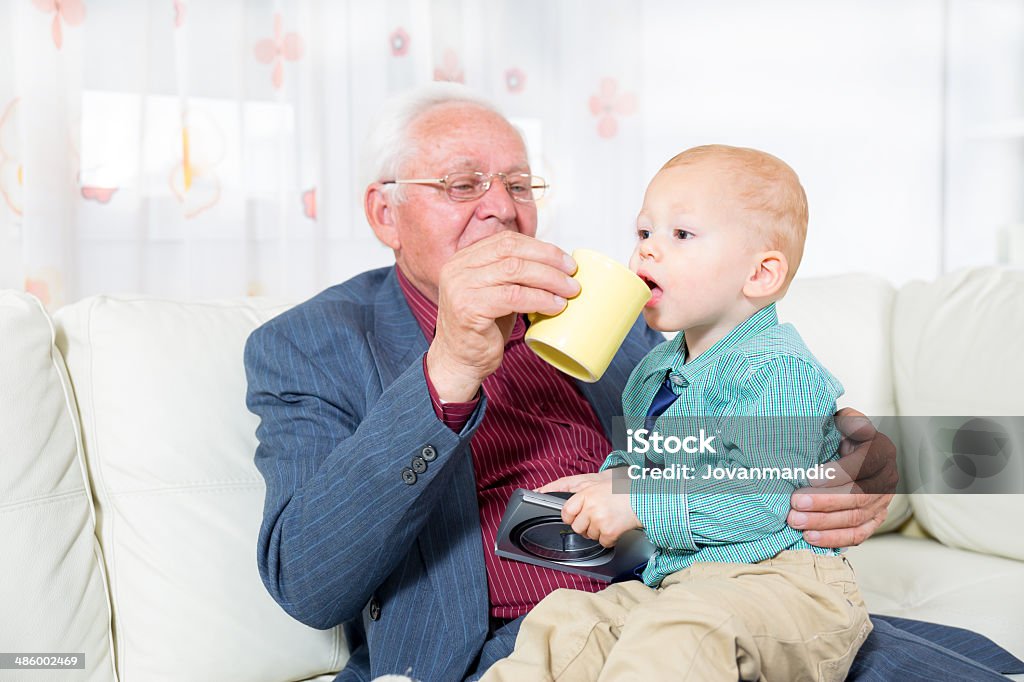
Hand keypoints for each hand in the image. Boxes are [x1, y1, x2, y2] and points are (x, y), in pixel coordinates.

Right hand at [426, 232, 579, 401]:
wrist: (460, 362)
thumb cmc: (484, 330)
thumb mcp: (497, 294)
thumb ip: (514, 275)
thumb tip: (557, 265)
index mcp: (464, 259)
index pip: (506, 241)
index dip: (540, 248)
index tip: (566, 261)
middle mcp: (457, 268)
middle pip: (511, 251)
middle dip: (548, 260)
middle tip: (572, 275)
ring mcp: (460, 287)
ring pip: (514, 270)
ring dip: (549, 279)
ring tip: (569, 291)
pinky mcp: (469, 308)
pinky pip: (513, 296)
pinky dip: (539, 299)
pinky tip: (555, 306)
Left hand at [537, 471, 640, 547]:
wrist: (644, 499)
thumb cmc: (622, 489)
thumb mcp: (597, 481)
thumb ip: (576, 487)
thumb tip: (544, 490)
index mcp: (586, 494)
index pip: (566, 512)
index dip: (569, 516)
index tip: (573, 517)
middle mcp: (590, 507)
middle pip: (576, 527)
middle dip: (585, 525)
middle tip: (597, 517)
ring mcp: (599, 520)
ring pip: (589, 535)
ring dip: (597, 531)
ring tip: (608, 519)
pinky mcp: (609, 532)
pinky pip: (602, 542)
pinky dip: (609, 538)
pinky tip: (615, 527)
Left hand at [788, 407, 898, 546]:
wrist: (852, 451)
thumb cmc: (843, 434)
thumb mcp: (845, 420)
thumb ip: (847, 421)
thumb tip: (847, 424)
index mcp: (882, 450)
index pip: (863, 464)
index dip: (838, 473)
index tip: (810, 477)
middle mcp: (888, 478)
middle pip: (858, 495)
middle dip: (824, 501)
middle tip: (795, 503)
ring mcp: (884, 502)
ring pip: (855, 517)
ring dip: (823, 522)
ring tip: (796, 521)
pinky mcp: (875, 520)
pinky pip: (857, 534)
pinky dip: (834, 538)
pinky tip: (810, 538)